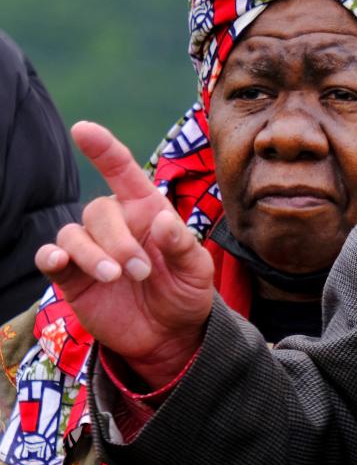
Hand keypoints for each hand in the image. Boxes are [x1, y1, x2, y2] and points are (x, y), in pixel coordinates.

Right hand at [35, 121, 213, 387]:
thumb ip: (182, 245)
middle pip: (99, 210)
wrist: (171, 334)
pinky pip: (50, 257)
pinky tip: (60, 263)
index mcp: (146, 211)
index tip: (83, 129)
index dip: (103, 149)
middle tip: (142, 272)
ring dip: (93, 254)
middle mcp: (115, 224)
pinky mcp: (71, 276)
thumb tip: (161, 220)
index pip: (122, 172)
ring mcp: (90, 249)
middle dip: (119, 241)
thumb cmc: (186, 292)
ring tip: (116, 278)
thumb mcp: (197, 270)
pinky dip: (52, 257)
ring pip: (73, 233)